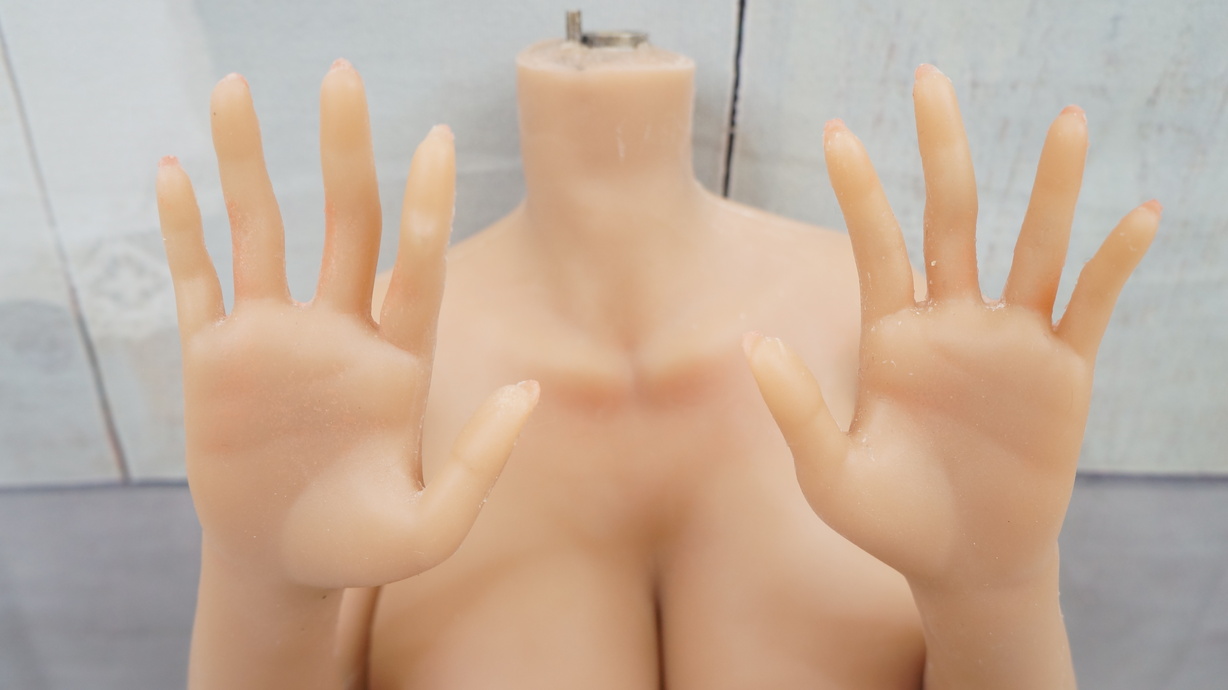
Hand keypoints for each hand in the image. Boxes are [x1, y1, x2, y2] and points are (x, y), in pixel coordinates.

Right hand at [157, 61, 537, 590]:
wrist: (282, 566)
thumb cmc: (361, 549)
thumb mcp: (432, 529)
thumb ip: (479, 464)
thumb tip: (527, 392)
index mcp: (397, 362)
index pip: (415, 267)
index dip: (426, 206)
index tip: (438, 140)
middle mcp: (338, 333)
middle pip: (344, 222)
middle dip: (344, 151)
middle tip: (343, 76)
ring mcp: (274, 340)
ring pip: (260, 232)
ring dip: (246, 164)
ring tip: (237, 88)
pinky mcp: (214, 361)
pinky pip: (197, 282)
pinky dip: (183, 232)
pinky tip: (172, 174)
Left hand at [745, 65, 1158, 591]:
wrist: (964, 564)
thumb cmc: (890, 522)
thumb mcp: (830, 474)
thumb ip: (797, 410)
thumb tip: (755, 342)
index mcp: (890, 336)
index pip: (876, 245)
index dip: (859, 190)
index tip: (836, 131)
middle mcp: (950, 322)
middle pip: (950, 218)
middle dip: (942, 152)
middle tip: (930, 79)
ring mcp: (1009, 342)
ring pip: (1032, 248)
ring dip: (1050, 188)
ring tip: (1066, 121)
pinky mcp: (1063, 373)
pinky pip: (1092, 307)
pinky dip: (1114, 263)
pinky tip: (1136, 214)